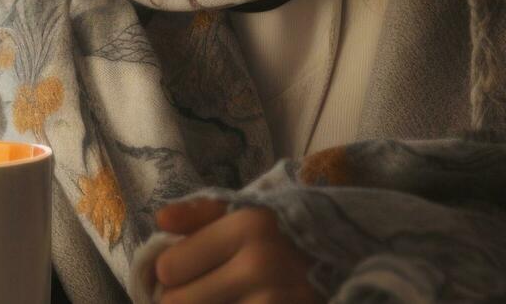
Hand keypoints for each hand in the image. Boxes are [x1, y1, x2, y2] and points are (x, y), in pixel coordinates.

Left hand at [152, 198, 323, 303]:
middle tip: (199, 292)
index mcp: (246, 227)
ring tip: (222, 298)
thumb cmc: (283, 234)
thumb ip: (199, 214)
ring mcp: (275, 302)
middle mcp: (261, 266)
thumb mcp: (246, 210)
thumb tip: (161, 222)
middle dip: (181, 300)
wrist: (344, 257)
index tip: (183, 270)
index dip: (170, 272)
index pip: (169, 268)